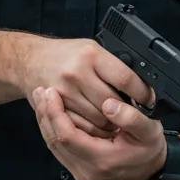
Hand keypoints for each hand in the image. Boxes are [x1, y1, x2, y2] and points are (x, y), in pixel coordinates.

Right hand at [19, 37, 153, 137]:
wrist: (30, 61)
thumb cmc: (66, 55)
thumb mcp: (94, 50)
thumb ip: (114, 66)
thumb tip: (141, 84)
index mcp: (92, 56)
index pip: (125, 79)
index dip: (142, 93)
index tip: (149, 99)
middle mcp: (77, 74)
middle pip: (112, 103)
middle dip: (126, 111)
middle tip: (133, 113)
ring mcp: (64, 92)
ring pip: (98, 118)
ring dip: (111, 123)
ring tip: (116, 120)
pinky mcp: (56, 108)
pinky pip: (82, 126)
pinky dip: (94, 129)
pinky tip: (100, 124)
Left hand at [32, 86, 165, 179]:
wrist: (154, 167)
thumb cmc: (151, 147)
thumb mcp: (149, 130)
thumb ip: (131, 118)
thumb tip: (109, 104)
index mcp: (102, 160)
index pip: (67, 136)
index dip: (56, 114)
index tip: (52, 94)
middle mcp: (87, 170)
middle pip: (55, 141)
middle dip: (45, 115)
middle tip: (41, 92)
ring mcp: (82, 172)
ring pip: (53, 145)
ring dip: (46, 121)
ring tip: (41, 99)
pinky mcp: (79, 169)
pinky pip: (59, 149)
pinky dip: (52, 129)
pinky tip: (51, 114)